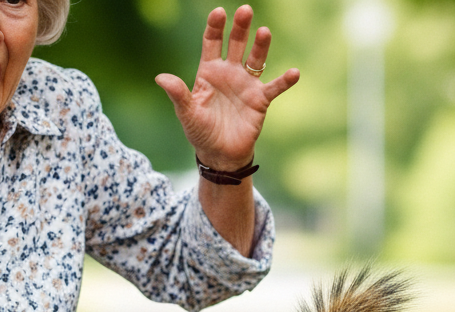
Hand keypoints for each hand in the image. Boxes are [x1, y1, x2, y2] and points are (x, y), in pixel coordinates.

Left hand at [156, 5, 299, 170]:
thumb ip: (177, 94)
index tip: (218, 12)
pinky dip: (284, 81)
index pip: (212, 42)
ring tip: (264, 32)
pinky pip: (274, 88)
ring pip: (255, 60)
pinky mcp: (260, 100)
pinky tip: (294, 72)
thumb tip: (160, 77)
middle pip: (236, 44)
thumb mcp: (187, 113)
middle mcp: (229, 73)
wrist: (220, 154)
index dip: (215, 27)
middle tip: (245, 10)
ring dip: (260, 46)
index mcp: (209, 72)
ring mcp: (246, 85)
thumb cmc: (201, 132)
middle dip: (240, 28)